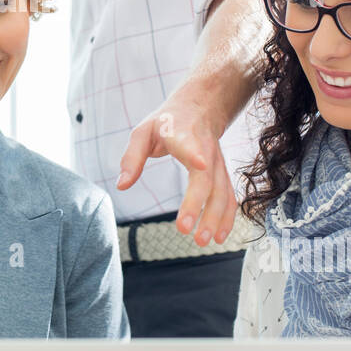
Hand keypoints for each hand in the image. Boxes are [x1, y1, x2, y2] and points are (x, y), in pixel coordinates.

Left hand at [117, 85, 238, 246]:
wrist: (200, 108)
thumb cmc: (166, 122)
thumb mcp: (143, 132)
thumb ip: (132, 157)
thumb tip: (121, 186)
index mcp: (181, 134)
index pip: (188, 145)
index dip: (194, 154)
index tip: (201, 165)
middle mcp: (204, 150)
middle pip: (205, 178)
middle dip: (197, 204)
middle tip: (184, 229)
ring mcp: (217, 163)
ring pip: (221, 191)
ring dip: (214, 218)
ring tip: (203, 242)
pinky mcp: (222, 174)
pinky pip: (228, 197)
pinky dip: (227, 217)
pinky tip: (219, 237)